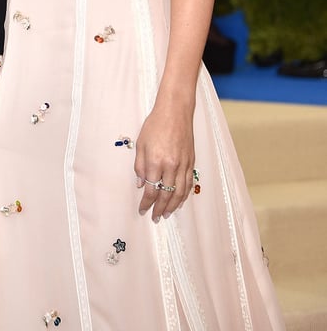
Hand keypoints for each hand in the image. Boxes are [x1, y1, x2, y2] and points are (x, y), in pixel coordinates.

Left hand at [134, 104, 194, 221]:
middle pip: (166, 195)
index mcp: (155, 162)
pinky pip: (188, 183)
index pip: (151, 190)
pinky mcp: (191, 161)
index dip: (146, 203)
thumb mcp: (141, 144)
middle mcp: (171, 166)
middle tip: (155, 218)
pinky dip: (184, 195)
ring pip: (180, 193)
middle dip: (159, 208)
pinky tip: (180, 201)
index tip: (142, 210)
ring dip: (173, 206)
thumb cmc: (155, 125)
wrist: (175, 111)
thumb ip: (139, 166)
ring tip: (167, 214)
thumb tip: (141, 184)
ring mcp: (183, 165)